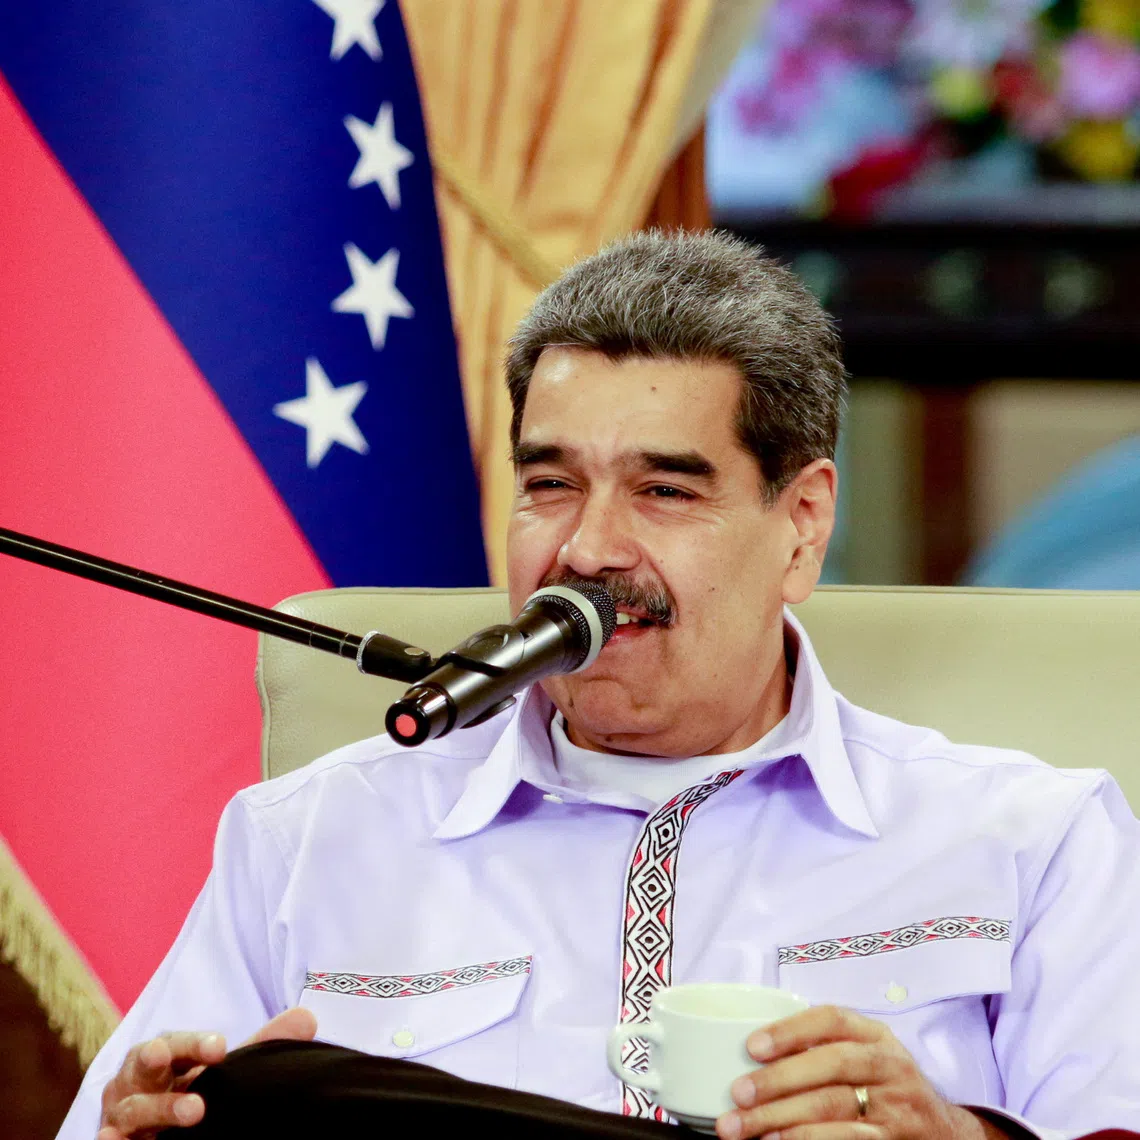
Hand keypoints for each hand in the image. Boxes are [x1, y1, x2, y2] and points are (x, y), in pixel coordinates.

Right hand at [97, 1006, 316, 1138]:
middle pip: (145, 1065)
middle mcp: (135, 1081)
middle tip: (189, 1077)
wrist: (160, 1134)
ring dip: (160, 1110)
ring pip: (133, 1109)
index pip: (176, 1042)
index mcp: (164, 1056)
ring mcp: (120, 1117)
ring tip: (193, 1113)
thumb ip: (261, 1045)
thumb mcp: (225, 1070)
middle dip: (162, 1065)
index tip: (221, 1048)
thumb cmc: (194, 1091)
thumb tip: (308, 1019)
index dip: (194, 1043)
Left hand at [716, 1005, 1002, 1139]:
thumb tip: (750, 1055)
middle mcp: (890, 1067)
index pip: (832, 1020)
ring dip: (782, 1119)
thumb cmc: (882, 1087)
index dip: (790, 1030)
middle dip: (777, 1080)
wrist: (943, 1133)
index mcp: (876, 1036)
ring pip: (834, 1109)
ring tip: (745, 1127)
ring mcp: (896, 1110)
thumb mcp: (863, 1055)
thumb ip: (821, 1048)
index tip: (752, 1046)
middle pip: (830, 1066)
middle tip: (737, 1094)